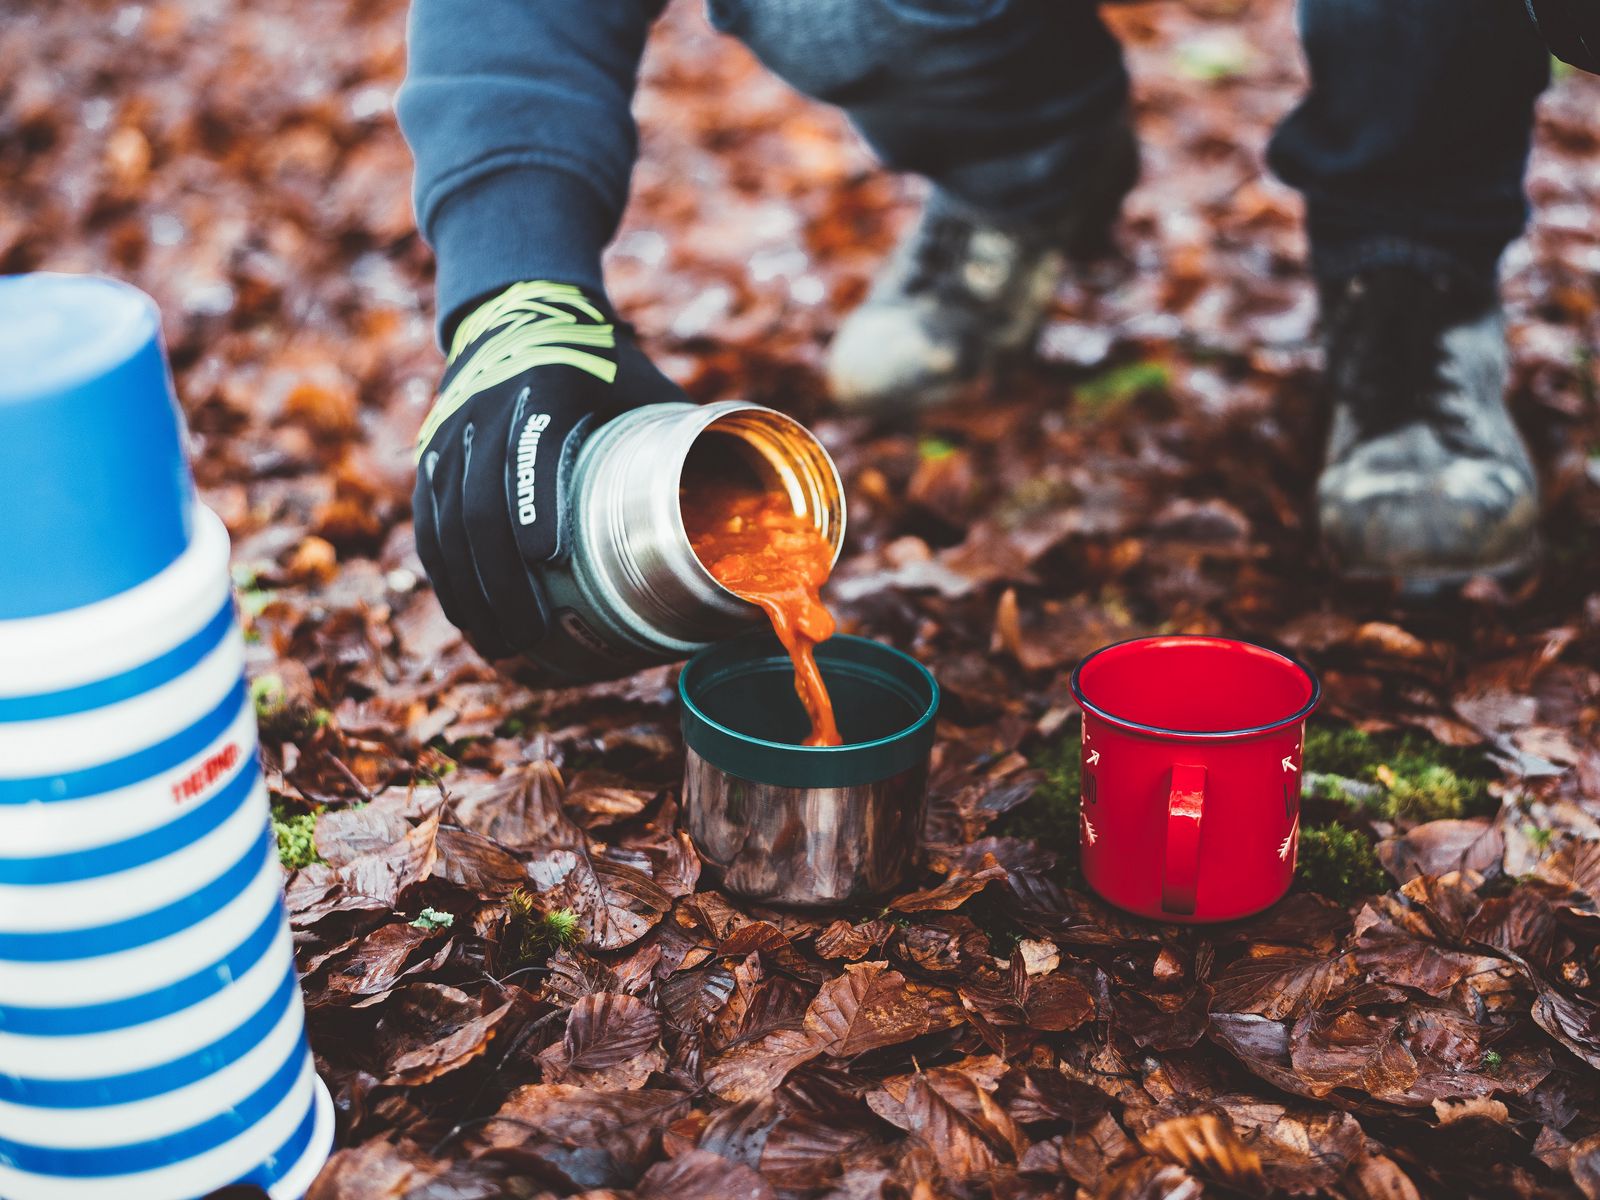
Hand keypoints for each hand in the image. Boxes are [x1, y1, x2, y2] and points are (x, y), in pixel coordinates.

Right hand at [412, 281, 686, 658]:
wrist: (522, 311)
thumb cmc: (604, 364)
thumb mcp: (646, 386)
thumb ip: (689, 442)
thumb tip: (756, 517)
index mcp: (546, 383)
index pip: (532, 444)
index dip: (534, 502)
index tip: (548, 557)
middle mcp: (485, 409)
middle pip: (479, 501)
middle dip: (500, 577)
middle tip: (532, 634)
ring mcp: (450, 434)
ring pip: (445, 522)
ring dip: (469, 590)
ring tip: (500, 645)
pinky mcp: (430, 457)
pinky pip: (429, 524)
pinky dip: (446, 577)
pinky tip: (468, 619)